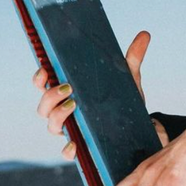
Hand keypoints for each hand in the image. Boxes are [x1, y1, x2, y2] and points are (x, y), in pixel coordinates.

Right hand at [34, 31, 153, 160]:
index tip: (45, 69)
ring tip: (73, 105)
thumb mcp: (128, 78)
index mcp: (69, 93)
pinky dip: (68, 149)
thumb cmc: (124, 100)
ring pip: (51, 126)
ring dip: (57, 116)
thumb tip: (145, 34)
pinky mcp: (83, 147)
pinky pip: (68, 152)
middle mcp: (65, 112)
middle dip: (49, 96)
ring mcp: (72, 130)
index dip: (39, 78)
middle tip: (67, 88)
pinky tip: (75, 144)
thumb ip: (133, 58)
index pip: (44, 85)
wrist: (139, 126)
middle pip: (43, 107)